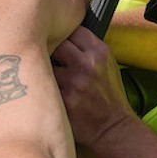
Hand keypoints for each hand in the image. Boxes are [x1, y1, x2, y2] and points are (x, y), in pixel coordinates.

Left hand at [52, 26, 136, 148]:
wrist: (113, 127)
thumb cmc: (108, 95)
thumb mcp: (108, 65)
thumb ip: (89, 49)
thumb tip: (62, 33)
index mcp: (100, 52)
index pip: (73, 30)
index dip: (63, 35)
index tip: (59, 42)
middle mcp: (88, 64)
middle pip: (56, 43)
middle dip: (51, 50)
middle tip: (49, 59)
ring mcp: (74, 82)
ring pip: (45, 64)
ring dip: (44, 70)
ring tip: (47, 79)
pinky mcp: (64, 100)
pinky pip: (44, 86)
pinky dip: (44, 89)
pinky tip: (48, 94)